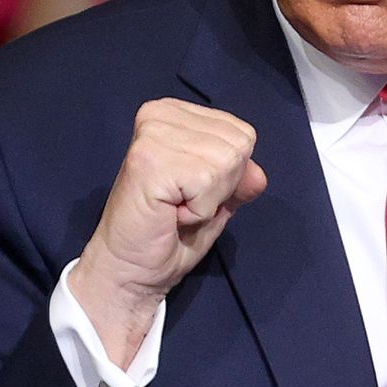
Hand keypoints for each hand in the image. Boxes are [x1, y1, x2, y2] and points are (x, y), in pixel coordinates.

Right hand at [69, 99, 267, 366]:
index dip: (229, 176)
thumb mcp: (215, 201)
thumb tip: (258, 174)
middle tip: (181, 204)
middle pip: (238, 146)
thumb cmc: (168, 237)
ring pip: (226, 162)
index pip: (242, 134)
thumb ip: (239, 180)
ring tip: (174, 209)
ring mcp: (153, 134)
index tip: (190, 193)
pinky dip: (198, 210)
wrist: (128, 271)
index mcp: (175, 115)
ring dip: (208, 200)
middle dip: (220, 187)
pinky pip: (207, 181)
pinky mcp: (149, 159)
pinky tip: (170, 214)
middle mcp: (161, 114)